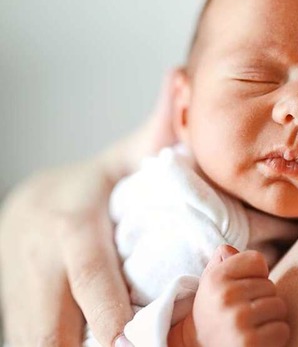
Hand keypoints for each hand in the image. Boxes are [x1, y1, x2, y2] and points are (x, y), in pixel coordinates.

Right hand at [0, 68, 180, 345]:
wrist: (30, 206)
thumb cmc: (91, 187)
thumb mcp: (121, 159)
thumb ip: (157, 130)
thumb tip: (181, 77)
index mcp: (69, 221)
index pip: (86, 267)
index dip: (105, 304)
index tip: (126, 333)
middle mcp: (37, 258)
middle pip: (49, 321)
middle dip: (84, 345)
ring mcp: (18, 289)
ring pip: (35, 339)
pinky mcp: (12, 311)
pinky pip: (30, 342)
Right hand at [170, 245, 289, 346]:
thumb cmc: (214, 313)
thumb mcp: (211, 285)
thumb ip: (222, 262)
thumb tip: (228, 249)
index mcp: (215, 278)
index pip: (257, 260)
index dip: (256, 275)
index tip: (244, 290)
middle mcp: (225, 297)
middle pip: (270, 285)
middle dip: (263, 299)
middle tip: (246, 313)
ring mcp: (238, 320)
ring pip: (279, 306)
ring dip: (271, 318)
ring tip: (252, 325)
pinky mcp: (250, 342)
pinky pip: (282, 329)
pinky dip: (275, 336)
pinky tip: (258, 339)